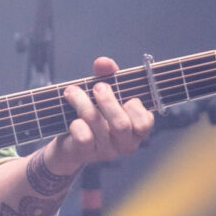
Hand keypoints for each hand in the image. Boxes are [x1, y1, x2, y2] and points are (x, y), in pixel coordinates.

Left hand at [45, 56, 153, 174]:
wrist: (70, 141)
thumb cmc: (94, 112)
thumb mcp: (102, 92)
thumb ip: (107, 75)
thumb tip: (104, 62)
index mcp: (136, 129)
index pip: (145, 123)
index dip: (135, 108)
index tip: (125, 96)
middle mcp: (124, 143)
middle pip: (121, 125)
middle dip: (108, 101)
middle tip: (97, 87)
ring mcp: (106, 151)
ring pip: (98, 126)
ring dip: (83, 103)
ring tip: (72, 91)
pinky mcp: (86, 154)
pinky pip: (84, 138)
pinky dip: (77, 124)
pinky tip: (73, 119)